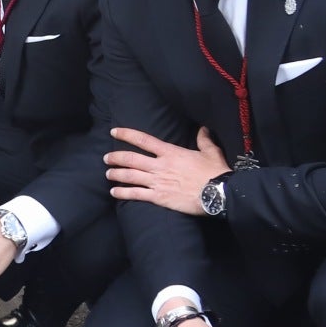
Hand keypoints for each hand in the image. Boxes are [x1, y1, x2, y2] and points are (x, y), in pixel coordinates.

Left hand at [105, 126, 232, 215]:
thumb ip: (204, 140)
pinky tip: (114, 192)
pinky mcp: (159, 197)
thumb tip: (203, 129)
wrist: (219, 194)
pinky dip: (123, 193)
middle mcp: (160, 166)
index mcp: (170, 152)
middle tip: (106, 158)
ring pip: (130, 176)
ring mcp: (158, 182)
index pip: (143, 140)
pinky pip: (136, 194)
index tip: (114, 132)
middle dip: (115, 157)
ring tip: (108, 174)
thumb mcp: (211, 152)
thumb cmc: (215, 172)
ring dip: (116, 174)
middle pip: (130, 159)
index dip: (126, 134)